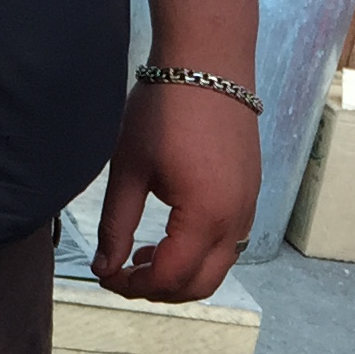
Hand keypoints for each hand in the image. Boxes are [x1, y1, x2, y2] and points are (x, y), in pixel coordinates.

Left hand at [92, 77, 260, 301]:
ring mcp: (248, 208)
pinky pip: (228, 244)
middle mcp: (235, 220)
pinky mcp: (249, 195)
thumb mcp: (129, 170)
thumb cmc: (165, 108)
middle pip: (199, 286)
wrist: (209, 63)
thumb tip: (104, 268)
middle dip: (158, 290)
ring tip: (142, 254)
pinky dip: (199, 254)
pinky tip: (169, 234)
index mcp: (204, 216)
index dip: (131, 286)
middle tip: (122, 276)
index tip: (105, 277)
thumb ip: (116, 226)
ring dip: (180, 274)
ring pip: (217, 268)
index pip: (168, 277)